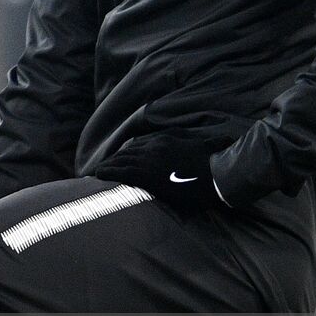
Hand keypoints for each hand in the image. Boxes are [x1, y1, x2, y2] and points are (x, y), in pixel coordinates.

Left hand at [95, 134, 231, 209]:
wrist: (218, 176)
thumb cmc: (214, 163)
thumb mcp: (201, 144)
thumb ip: (190, 141)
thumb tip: (201, 140)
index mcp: (165, 139)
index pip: (138, 144)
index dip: (127, 152)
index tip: (120, 158)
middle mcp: (153, 146)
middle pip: (127, 151)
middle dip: (115, 159)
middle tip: (105, 166)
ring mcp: (149, 160)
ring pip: (121, 160)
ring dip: (108, 165)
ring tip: (98, 171)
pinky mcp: (147, 175)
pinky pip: (120, 172)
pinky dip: (107, 171)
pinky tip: (97, 174)